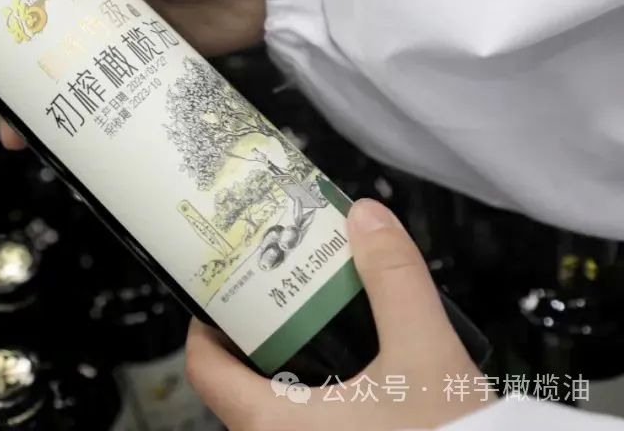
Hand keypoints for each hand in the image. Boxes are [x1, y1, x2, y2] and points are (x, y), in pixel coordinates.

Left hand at [186, 199, 492, 430]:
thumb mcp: (425, 351)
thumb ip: (393, 279)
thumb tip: (366, 219)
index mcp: (272, 423)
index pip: (204, 365)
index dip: (209, 322)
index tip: (227, 291)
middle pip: (238, 382)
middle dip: (259, 336)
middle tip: (284, 296)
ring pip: (274, 408)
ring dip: (291, 368)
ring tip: (324, 328)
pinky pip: (305, 427)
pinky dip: (318, 398)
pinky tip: (356, 376)